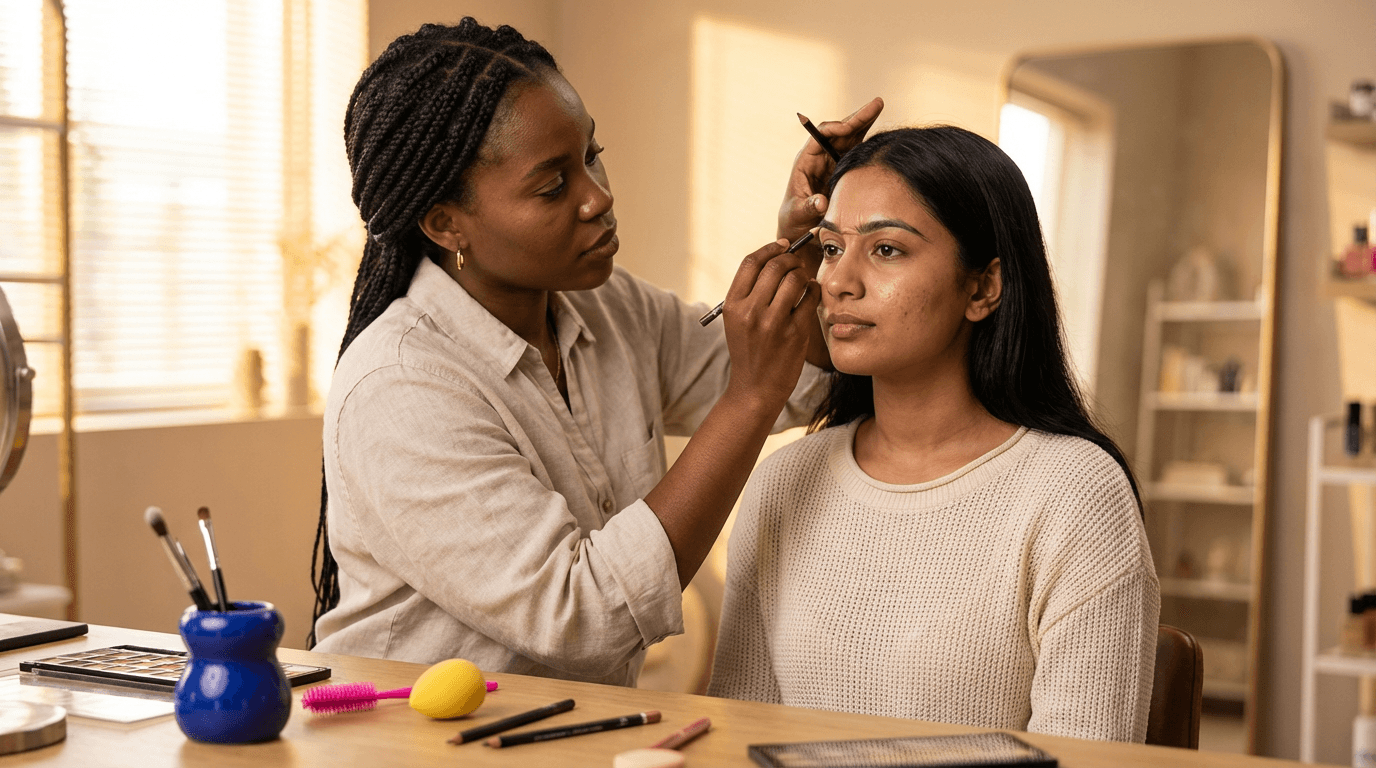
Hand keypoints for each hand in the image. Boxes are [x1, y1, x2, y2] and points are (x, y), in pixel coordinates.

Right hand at [721, 238, 822, 409]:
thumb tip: (776, 257)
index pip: (751, 262)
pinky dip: (813, 290)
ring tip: (803, 280)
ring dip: (803, 274)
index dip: (769, 248)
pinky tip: (810, 294)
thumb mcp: (737, 320)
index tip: (781, 246)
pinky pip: (810, 297)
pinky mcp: (795, 333)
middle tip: (796, 263)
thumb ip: (750, 292)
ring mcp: (774, 323)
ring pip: (795, 279)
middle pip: (775, 266)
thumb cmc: (749, 350)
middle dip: (790, 258)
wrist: (755, 388)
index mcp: (733, 305)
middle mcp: (751, 312)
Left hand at [777, 97, 884, 246]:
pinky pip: (856, 149)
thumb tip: (821, 201)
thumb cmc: (794, 220)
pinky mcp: (843, 168)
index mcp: (806, 161)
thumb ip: (808, 207)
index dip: (836, 128)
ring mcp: (832, 161)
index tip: (849, 126)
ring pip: (850, 136)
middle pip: (839, 130)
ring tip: (879, 106)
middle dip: (857, 117)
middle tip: (877, 103)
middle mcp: (820, 156)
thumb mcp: (798, 215)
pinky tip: (880, 128)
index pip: (821, 136)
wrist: (800, 229)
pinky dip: (867, 137)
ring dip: (864, 122)